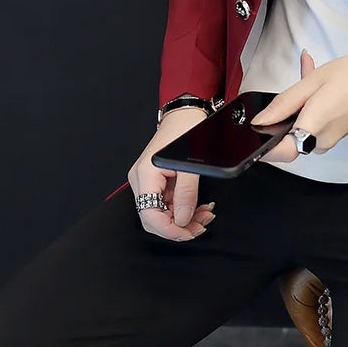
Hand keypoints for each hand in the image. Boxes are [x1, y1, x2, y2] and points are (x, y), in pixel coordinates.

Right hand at [127, 108, 215, 240]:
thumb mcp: (190, 163)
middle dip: (179, 226)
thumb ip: (186, 192)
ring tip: (205, 215)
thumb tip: (182, 219)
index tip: (188, 233)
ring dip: (185, 217)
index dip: (168, 229)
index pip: (149, 215)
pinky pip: (168, 202)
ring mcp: (149, 180)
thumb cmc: (186, 129)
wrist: (186, 113)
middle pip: (155, 217)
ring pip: (163, 211)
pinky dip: (184, 207)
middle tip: (201, 226)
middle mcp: (142, 180)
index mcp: (145, 175)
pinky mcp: (158, 180)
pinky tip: (199, 208)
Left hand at [251, 49, 347, 161]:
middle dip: (284, 116)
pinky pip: (312, 125)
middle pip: (288, 137)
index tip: (257, 133)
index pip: (283, 151)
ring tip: (307, 82)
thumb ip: (284, 103)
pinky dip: (309, 109)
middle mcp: (322, 140)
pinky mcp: (332, 135)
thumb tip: (261, 120)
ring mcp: (328, 139)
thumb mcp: (312, 81)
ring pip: (300, 129)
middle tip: (292, 93)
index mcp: (315, 125)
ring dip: (298, 108)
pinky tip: (314, 88)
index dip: (265, 147)